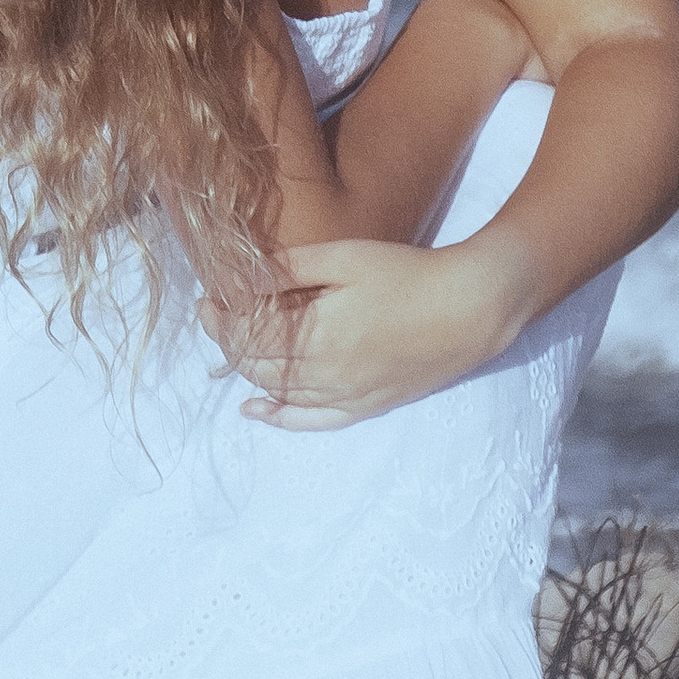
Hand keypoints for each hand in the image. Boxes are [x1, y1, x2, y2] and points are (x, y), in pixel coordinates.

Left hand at [201, 234, 523, 430]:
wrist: (468, 308)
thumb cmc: (406, 273)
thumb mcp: (343, 258)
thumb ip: (288, 269)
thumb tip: (240, 276)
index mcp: (315, 335)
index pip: (244, 336)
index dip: (219, 318)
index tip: (210, 296)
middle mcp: (325, 374)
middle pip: (255, 365)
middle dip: (228, 340)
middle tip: (219, 313)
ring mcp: (346, 395)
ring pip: (278, 391)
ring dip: (248, 370)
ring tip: (235, 343)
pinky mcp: (366, 405)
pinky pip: (312, 421)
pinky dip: (279, 418)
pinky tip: (257, 409)